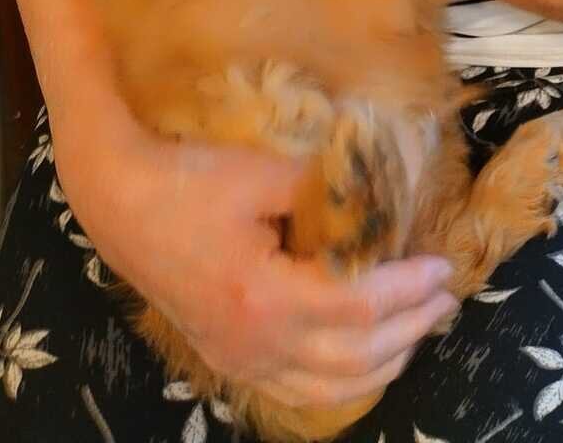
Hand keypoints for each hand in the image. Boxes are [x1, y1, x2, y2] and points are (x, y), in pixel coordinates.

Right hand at [52, 101, 456, 410]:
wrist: (120, 202)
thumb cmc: (189, 180)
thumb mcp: (261, 171)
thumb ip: (323, 189)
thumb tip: (379, 194)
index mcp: (266, 298)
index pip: (359, 308)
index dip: (407, 289)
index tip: (441, 264)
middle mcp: (256, 343)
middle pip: (355, 356)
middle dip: (410, 327)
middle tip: (443, 295)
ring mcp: (240, 359)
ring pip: (331, 387)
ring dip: (384, 361)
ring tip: (418, 326)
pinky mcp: (229, 359)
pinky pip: (299, 391)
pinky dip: (342, 382)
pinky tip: (364, 360)